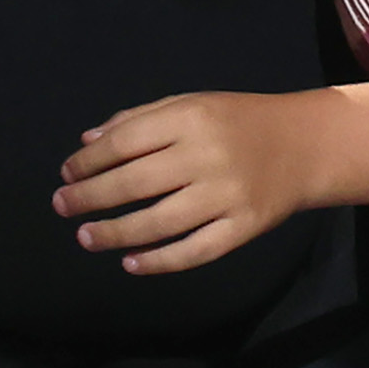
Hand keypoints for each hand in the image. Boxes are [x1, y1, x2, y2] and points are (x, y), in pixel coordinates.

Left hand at [56, 92, 313, 272]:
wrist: (305, 145)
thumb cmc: (238, 121)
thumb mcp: (191, 104)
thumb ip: (139, 120)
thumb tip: (87, 143)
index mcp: (190, 118)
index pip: (124, 143)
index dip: (89, 162)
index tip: (67, 175)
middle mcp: (206, 155)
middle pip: (135, 183)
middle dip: (90, 197)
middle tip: (62, 207)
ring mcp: (227, 195)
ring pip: (159, 222)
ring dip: (115, 233)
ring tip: (85, 237)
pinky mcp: (244, 226)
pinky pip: (195, 251)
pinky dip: (160, 261)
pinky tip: (131, 263)